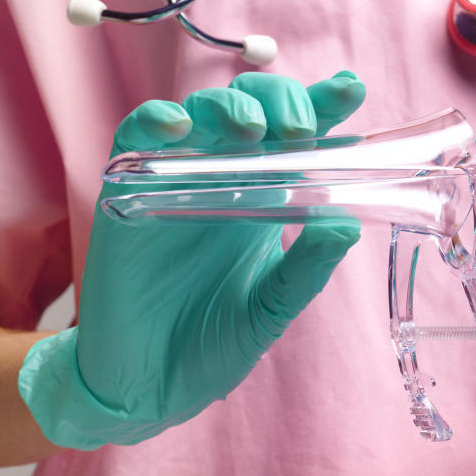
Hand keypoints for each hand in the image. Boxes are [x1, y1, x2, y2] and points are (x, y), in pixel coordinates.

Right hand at [19, 71, 365, 449]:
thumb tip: (346, 224)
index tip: (350, 87)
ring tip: (251, 128)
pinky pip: (132, 142)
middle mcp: (223, 182)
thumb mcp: (271, 309)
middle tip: (299, 129)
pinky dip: (152, 123)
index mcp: (266, 200)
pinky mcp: (125, 197)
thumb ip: (307, 269)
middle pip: (252, 109)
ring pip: (198, 114)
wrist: (148, 388)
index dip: (322, 106)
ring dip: (227, 108)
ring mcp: (174, 183)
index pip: (297, 139)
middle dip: (280, 101)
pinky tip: (177, 127)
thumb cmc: (212, 345)